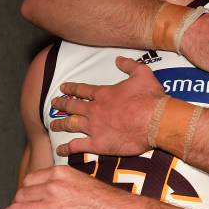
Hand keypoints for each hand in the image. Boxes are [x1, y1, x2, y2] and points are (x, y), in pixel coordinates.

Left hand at [0, 165, 139, 208]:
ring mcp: (49, 208)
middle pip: (21, 194)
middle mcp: (52, 187)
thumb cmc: (107, 202)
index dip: (24, 190)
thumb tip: (55, 192)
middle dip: (15, 204)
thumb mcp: (84, 181)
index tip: (22, 197)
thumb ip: (66, 183)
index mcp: (60, 173)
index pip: (31, 179)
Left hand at [50, 56, 164, 156]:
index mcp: (104, 94)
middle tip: (54, 103)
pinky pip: (77, 146)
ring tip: (53, 125)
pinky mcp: (98, 144)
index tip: (63, 88)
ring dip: (60, 124)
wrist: (156, 120)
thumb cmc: (150, 97)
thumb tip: (118, 59)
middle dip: (62, 104)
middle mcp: (95, 110)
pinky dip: (67, 148)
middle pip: (73, 107)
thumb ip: (129, 65)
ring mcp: (94, 128)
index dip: (71, 89)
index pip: (82, 90)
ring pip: (70, 125)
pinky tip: (60, 150)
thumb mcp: (142, 73)